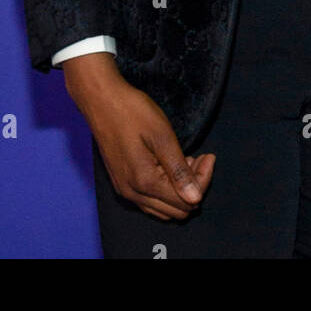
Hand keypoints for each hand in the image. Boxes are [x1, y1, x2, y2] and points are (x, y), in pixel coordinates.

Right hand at [62, 53, 215, 220]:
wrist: (101, 100)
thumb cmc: (132, 112)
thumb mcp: (162, 136)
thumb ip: (179, 170)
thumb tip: (195, 199)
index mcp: (145, 182)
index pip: (185, 201)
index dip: (203, 179)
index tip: (209, 156)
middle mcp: (133, 194)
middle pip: (176, 209)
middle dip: (194, 186)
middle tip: (199, 158)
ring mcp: (125, 190)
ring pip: (163, 208)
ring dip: (180, 190)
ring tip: (186, 160)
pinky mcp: (121, 183)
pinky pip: (149, 200)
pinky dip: (165, 189)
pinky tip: (169, 165)